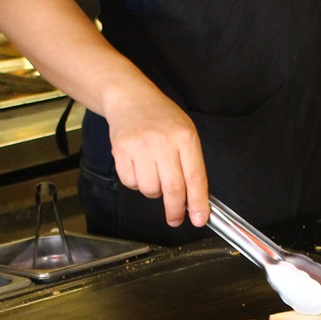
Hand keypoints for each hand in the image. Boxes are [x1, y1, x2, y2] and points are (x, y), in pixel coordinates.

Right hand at [105, 83, 209, 227]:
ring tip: (154, 175)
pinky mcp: (121, 151)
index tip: (199, 220)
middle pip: (173, 189)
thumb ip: (191, 164)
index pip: (195, 177)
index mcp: (185, 138)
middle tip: (175, 219)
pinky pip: (131, 183)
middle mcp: (163, 142)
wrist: (131, 99)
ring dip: (154, 192)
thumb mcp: (185, 134)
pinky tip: (138, 167)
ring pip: (150, 190)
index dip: (198, 203)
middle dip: (175, 210)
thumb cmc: (162, 119)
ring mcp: (140, 146)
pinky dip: (136, 183)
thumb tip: (196, 201)